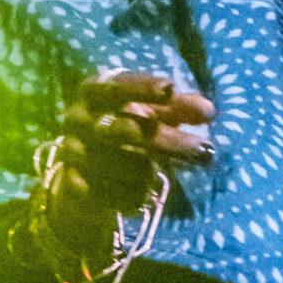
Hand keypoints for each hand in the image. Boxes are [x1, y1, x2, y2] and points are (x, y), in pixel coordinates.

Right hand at [44, 69, 215, 261]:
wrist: (83, 171)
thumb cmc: (124, 127)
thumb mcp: (149, 112)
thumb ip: (178, 108)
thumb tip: (210, 111)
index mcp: (94, 92)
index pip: (117, 85)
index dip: (142, 87)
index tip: (170, 88)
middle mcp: (78, 119)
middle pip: (125, 129)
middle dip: (168, 141)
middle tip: (206, 152)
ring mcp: (72, 151)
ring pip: (120, 165)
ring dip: (146, 172)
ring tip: (157, 174)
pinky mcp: (72, 184)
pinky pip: (109, 194)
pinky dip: (131, 196)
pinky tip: (140, 197)